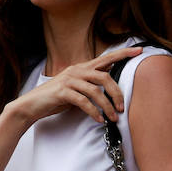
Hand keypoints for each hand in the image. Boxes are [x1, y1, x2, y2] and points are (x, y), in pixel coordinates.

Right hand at [3, 46, 138, 126]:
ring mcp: (68, 80)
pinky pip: (83, 101)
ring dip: (107, 106)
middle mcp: (76, 70)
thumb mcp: (76, 89)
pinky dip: (93, 112)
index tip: (139, 50)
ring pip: (95, 91)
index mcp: (81, 68)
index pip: (106, 58)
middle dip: (117, 93)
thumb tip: (109, 90)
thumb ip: (90, 86)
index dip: (123, 53)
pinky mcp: (62, 92)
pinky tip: (99, 120)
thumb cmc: (55, 99)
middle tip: (122, 108)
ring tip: (112, 118)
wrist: (31, 105)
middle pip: (104, 77)